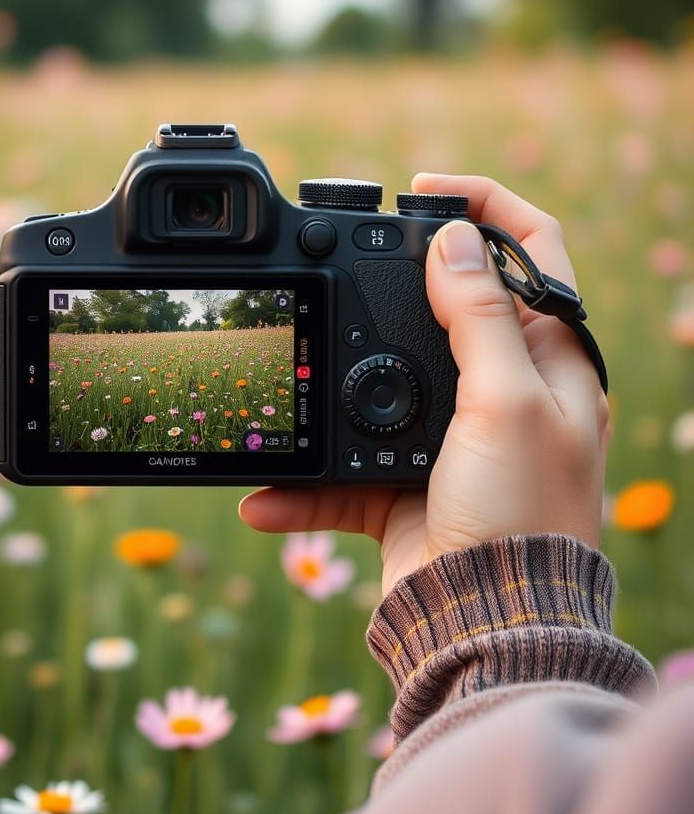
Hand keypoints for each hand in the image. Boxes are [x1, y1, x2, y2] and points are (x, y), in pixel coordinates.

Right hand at [239, 174, 610, 596]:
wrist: (487, 623)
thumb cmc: (523, 514)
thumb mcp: (504, 403)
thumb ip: (476, 318)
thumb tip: (449, 239)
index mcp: (546, 358)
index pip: (530, 251)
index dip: (485, 207)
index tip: (423, 190)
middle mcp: (499, 388)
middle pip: (442, 305)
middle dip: (389, 282)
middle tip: (338, 264)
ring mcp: (446, 434)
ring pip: (375, 382)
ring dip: (327, 389)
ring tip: (287, 383)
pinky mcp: (401, 481)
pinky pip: (341, 466)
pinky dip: (304, 483)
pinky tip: (268, 495)